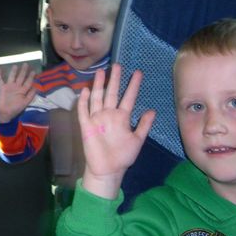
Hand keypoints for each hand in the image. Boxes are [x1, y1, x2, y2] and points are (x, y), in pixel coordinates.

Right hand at [0, 63, 35, 122]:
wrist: (6, 113)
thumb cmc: (16, 108)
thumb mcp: (25, 102)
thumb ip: (30, 95)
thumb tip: (36, 87)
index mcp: (23, 90)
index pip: (28, 82)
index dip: (31, 77)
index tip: (34, 71)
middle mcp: (16, 87)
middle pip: (20, 77)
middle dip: (23, 71)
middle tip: (26, 64)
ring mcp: (9, 87)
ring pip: (12, 77)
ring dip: (13, 71)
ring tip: (15, 66)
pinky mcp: (2, 88)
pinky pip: (0, 80)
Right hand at [78, 64, 154, 198]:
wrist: (108, 170)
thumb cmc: (123, 156)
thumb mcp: (137, 141)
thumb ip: (144, 125)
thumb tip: (152, 110)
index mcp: (122, 117)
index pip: (128, 97)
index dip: (133, 85)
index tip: (138, 72)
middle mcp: (109, 114)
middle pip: (112, 93)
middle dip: (115, 79)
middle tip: (117, 65)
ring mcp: (97, 119)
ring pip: (97, 98)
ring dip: (99, 85)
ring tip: (101, 72)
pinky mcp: (86, 126)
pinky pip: (84, 111)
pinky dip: (84, 101)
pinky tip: (85, 90)